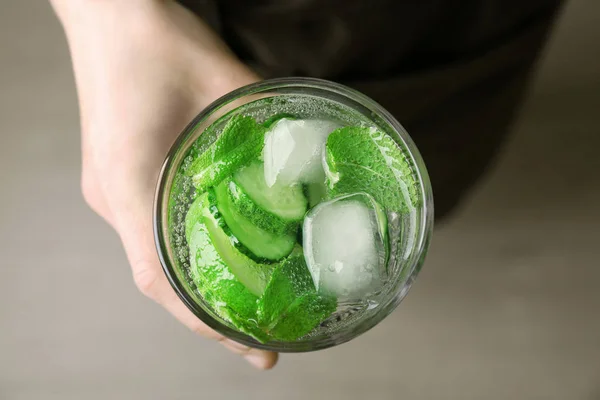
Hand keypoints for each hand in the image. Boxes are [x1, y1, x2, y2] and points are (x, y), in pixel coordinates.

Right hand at [52, 0, 277, 368]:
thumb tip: (308, 150)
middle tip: (263, 346)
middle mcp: (114, 197)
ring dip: (196, 291)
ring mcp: (113, 190)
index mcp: (129, 180)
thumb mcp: (223, 77)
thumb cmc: (153, 39)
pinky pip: (151, 232)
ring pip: (154, 259)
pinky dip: (185, 257)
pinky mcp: (121, 176)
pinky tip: (219, 262)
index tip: (248, 344)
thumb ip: (267, 118)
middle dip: (209, 319)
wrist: (108, 15)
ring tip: (243, 316)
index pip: (158, 274)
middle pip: (158, 278)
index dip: (203, 319)